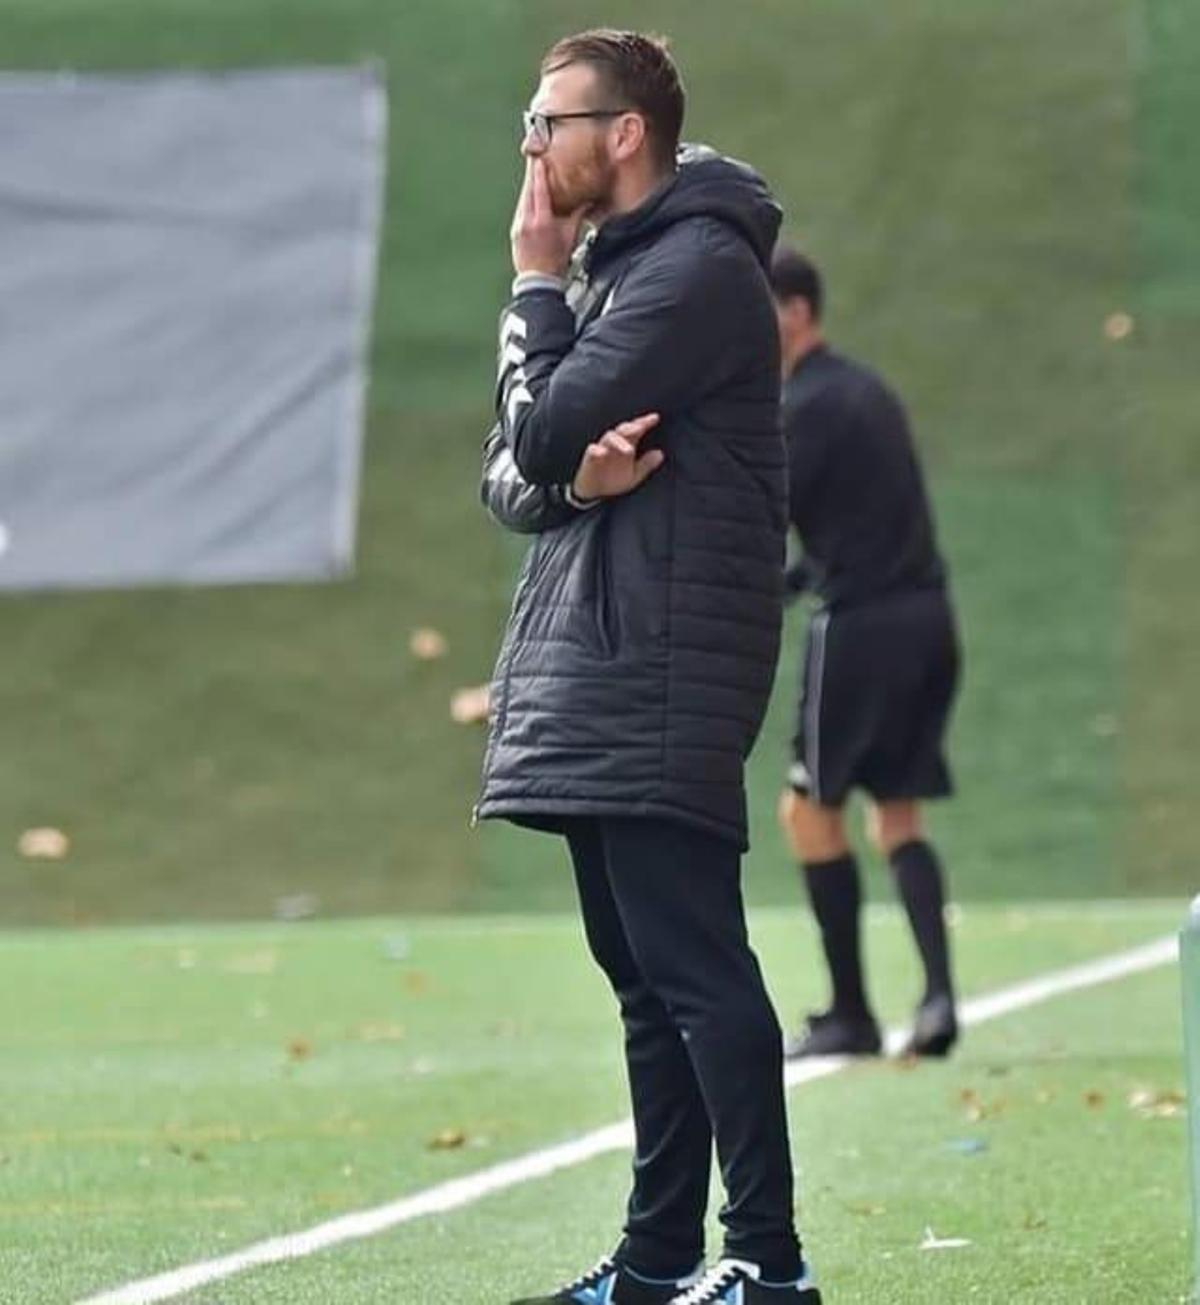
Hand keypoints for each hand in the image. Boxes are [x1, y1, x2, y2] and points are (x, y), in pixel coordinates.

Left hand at [510, 158, 585, 276]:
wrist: (539, 281)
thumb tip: (588, 201)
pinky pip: (520, 211)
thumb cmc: (557, 261)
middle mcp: (527, 221)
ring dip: (528, 187)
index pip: (539, 190)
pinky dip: (526, 202)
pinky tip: (530, 198)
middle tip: (534, 159)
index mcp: (542, 221)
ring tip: (533, 175)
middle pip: (527, 190)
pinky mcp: (514, 231)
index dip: (539, 172)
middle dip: (531, 175)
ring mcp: (518, 226)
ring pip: (522, 200)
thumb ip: (578, 215)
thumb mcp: (571, 236)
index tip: (539, 158)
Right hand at [572, 414, 664, 500]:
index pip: (636, 430)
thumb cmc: (614, 480)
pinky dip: (597, 450)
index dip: (645, 422)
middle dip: (631, 427)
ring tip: (629, 450)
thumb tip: (660, 454)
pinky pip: (592, 450)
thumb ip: (646, 465)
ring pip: (609, 438)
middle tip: (640, 428)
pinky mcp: (590, 457)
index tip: (655, 418)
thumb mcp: (634, 475)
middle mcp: (615, 444)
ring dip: (619, 441)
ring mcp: (602, 449)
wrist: (595, 493)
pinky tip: (602, 453)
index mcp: (627, 444)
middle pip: (623, 430)